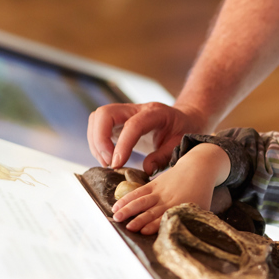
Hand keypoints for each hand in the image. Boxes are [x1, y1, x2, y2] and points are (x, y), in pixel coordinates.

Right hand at [88, 102, 205, 174]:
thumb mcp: (180, 144)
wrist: (182, 119)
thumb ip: (164, 157)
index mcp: (155, 113)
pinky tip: (107, 157)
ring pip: (97, 118)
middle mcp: (136, 109)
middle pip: (105, 113)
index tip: (117, 164)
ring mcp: (124, 112)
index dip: (122, 145)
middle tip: (108, 162)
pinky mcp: (117, 120)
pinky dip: (96, 143)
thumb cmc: (182, 131)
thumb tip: (146, 169)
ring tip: (108, 162)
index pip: (132, 125)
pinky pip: (97, 125)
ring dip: (96, 142)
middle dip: (100, 139)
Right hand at [111, 144, 228, 233]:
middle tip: (128, 228)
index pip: (164, 218)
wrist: (198, 169)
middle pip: (151, 212)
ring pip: (141, 201)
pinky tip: (116, 206)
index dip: (153, 225)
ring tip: (117, 218)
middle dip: (139, 220)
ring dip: (128, 209)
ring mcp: (159, 192)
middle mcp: (167, 201)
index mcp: (179, 208)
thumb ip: (190, 221)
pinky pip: (137, 192)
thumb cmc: (200, 194)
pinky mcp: (153, 185)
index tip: (144, 231)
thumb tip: (185, 239)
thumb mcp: (200, 209)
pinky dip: (126, 199)